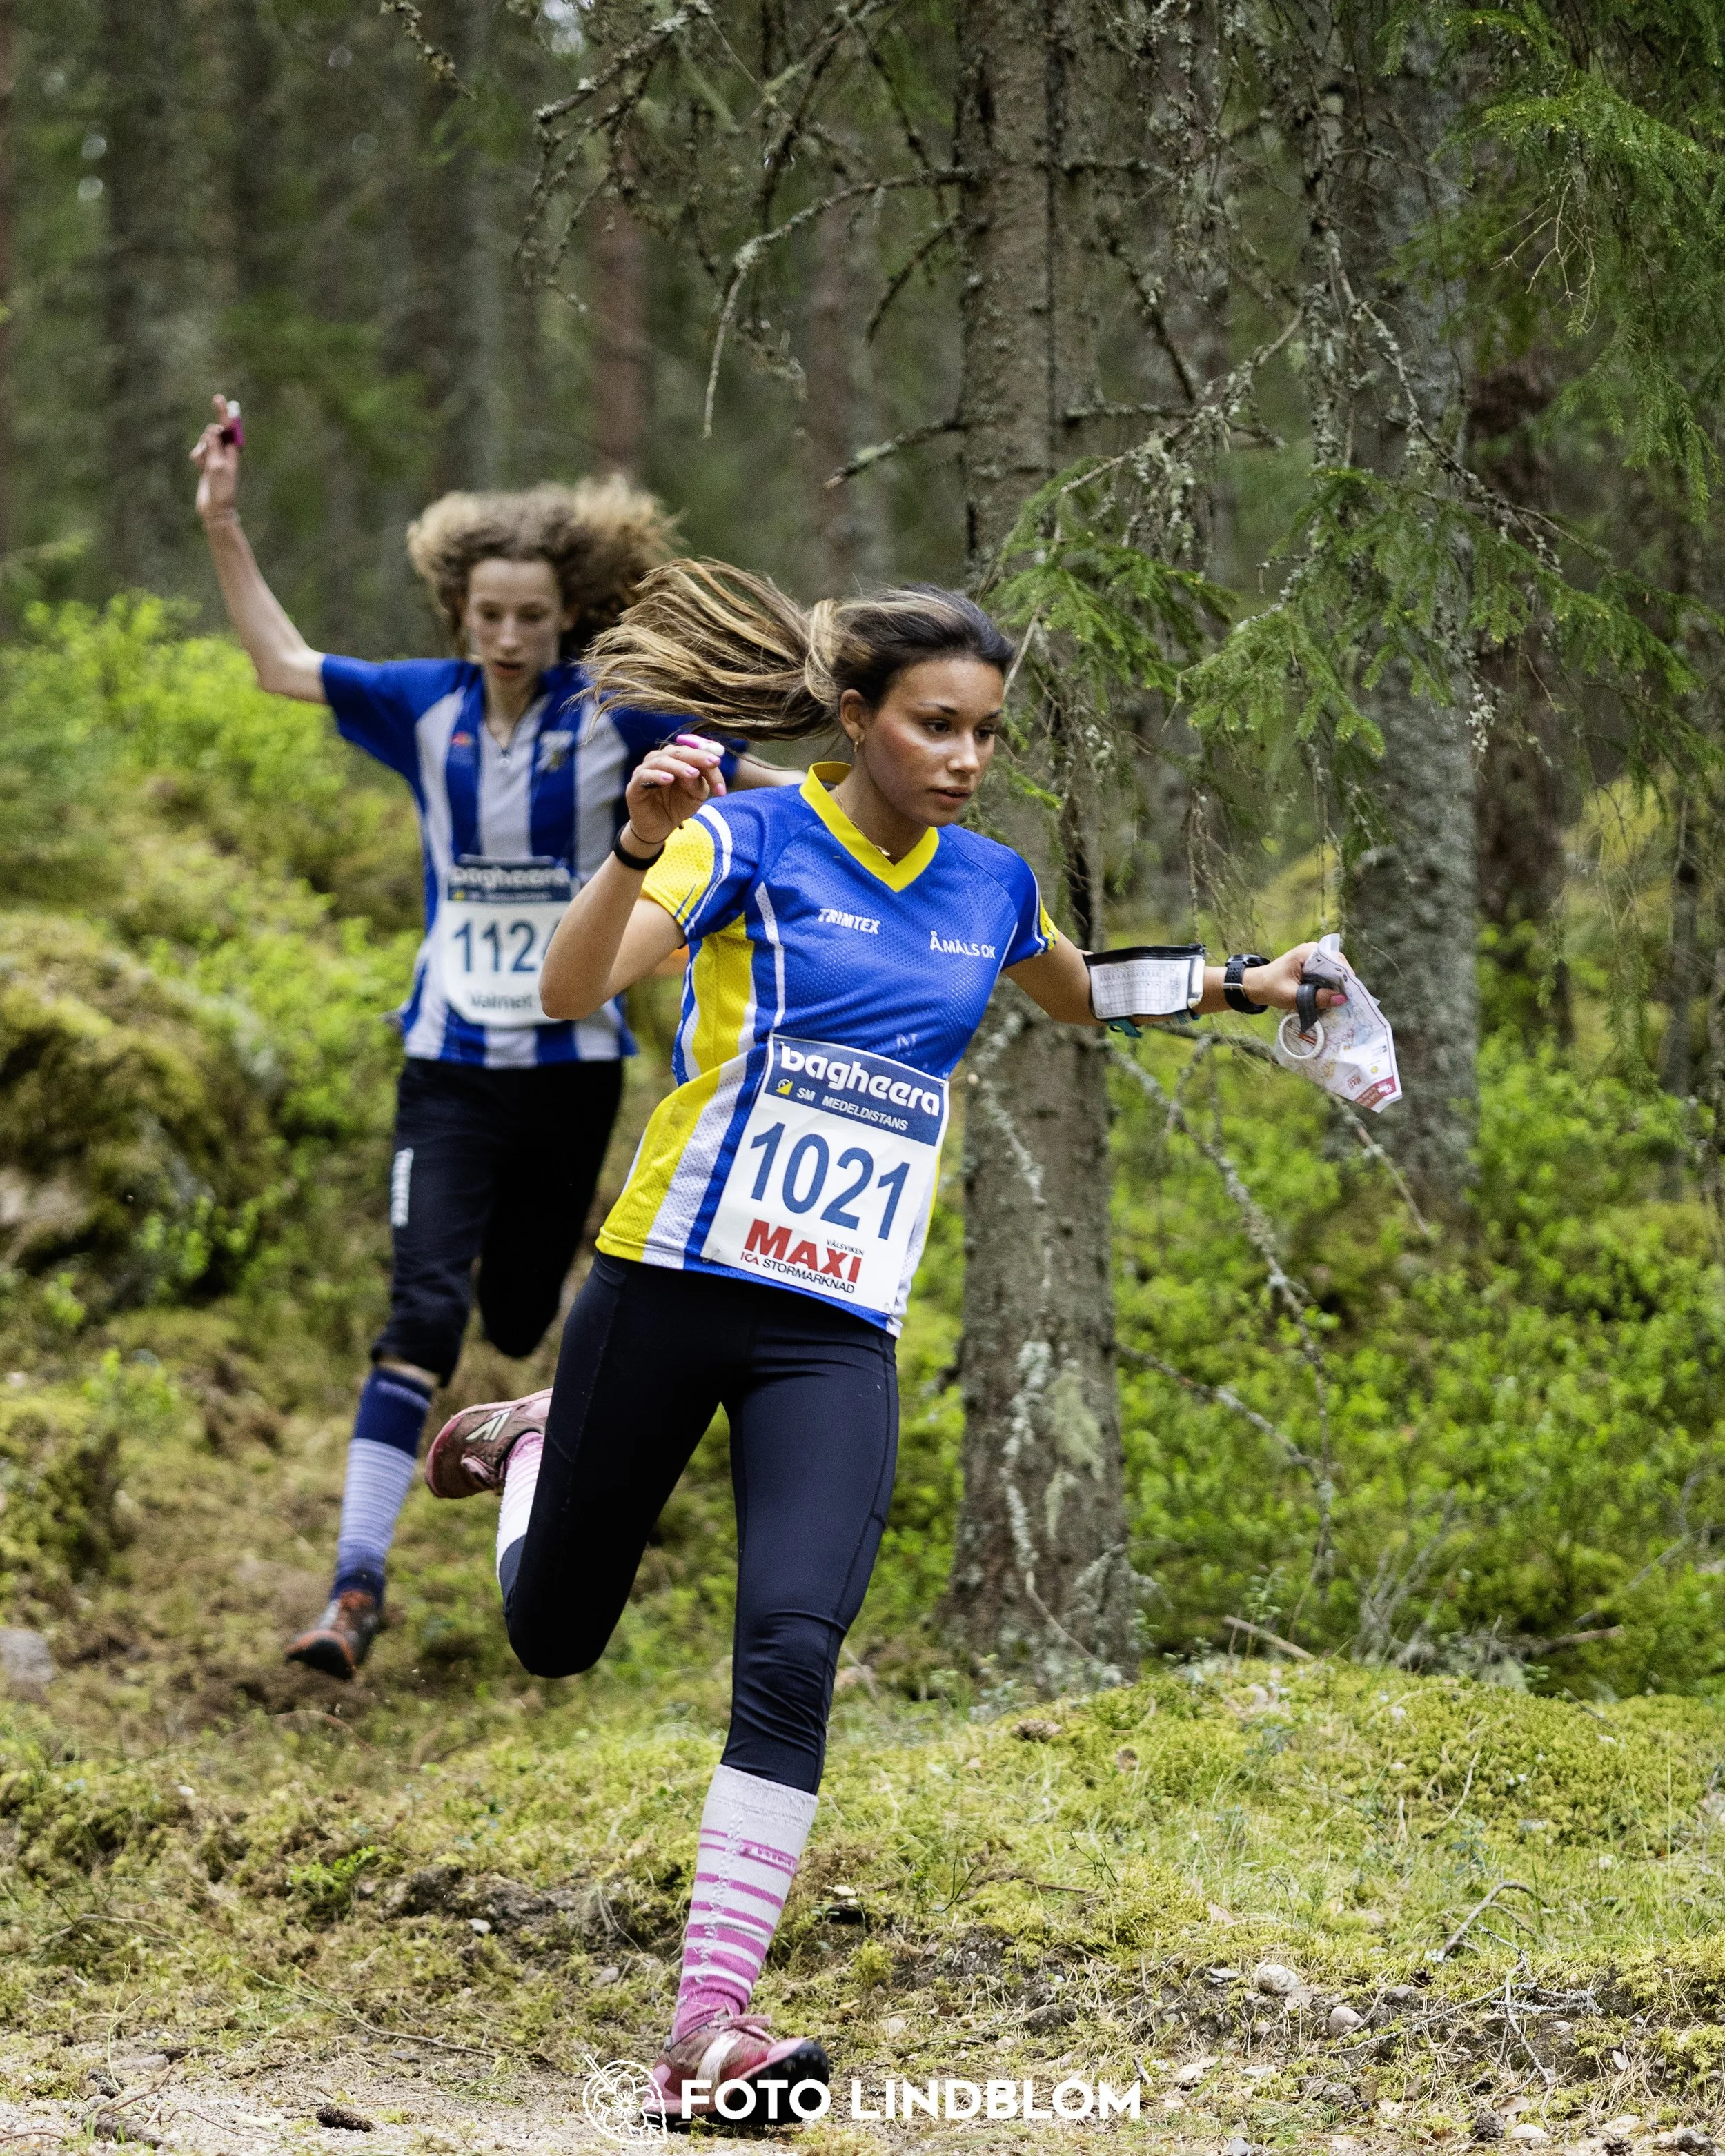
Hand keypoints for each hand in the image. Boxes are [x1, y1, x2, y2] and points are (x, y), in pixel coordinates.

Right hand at [190, 389, 240, 520]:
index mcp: (234, 451)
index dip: (224, 412)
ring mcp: (215, 457)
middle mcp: (226, 452)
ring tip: (205, 464)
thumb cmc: (221, 489)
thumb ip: (215, 446)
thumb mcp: (218, 466)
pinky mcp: (205, 463)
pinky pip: (197, 452)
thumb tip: (213, 429)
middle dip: (209, 436)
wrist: (215, 508)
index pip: (229, 427)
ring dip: (201, 449)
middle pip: (214, 431)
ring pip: (203, 441)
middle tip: (209, 449)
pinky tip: (199, 467)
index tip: (219, 398)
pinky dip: (196, 457)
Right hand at [619, 735, 727, 851]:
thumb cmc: (677, 806)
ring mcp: (645, 770)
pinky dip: (657, 775)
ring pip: (661, 760)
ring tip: (692, 774)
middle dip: (696, 757)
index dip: (706, 757)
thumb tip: (696, 772)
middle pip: (677, 751)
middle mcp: (660, 760)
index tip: (718, 764)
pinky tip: (668, 779)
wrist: (659, 827)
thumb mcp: (695, 795)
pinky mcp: (634, 785)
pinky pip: (644, 775)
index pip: (692, 752)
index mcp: (676, 759)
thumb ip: (698, 783)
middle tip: (711, 762)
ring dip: (678, 766)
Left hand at [1244, 942, 1347, 1014]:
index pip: (1335, 958)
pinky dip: (1329, 984)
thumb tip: (1342, 999)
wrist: (1255, 986)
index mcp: (1307, 953)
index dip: (1345, 974)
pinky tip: (1331, 996)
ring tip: (1342, 999)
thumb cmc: (1270, 988)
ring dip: (1337, 984)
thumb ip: (1317, 998)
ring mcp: (1311, 958)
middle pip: (1336, 964)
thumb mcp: (1293, 996)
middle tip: (1349, 998)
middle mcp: (1312, 951)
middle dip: (1343, 980)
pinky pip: (1325, 974)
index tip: (1351, 990)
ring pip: (1332, 970)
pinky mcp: (1310, 966)